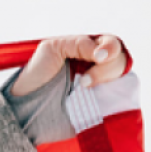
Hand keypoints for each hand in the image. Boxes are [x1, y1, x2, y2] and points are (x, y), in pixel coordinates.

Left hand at [12, 34, 128, 95]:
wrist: (26, 107)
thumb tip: (103, 54)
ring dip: (107, 81)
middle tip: (84, 81)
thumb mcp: (53, 48)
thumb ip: (80, 43)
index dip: (110, 48)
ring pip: (124, 78)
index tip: (98, 58)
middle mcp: (99, 67)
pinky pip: (120, 99)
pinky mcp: (102, 105)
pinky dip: (114, 97)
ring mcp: (102, 86)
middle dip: (108, 68)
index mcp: (89, 50)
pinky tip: (94, 97)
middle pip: (121, 61)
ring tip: (83, 88)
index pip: (112, 44)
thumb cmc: (36, 75)